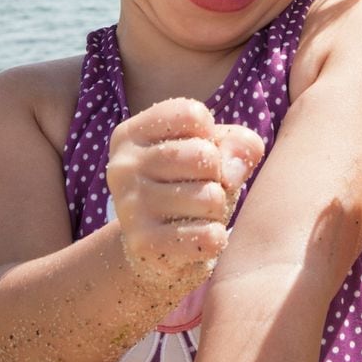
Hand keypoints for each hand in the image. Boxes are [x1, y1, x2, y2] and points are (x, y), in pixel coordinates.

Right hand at [106, 98, 263, 288]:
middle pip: (203, 155)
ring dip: (218, 207)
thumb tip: (231, 171)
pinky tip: (197, 237)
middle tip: (201, 186)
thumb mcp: (216, 150)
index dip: (212, 135)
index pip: (192, 115)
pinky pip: (208, 236)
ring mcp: (129, 208)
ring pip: (210, 197)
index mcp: (131, 134)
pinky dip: (215, 238)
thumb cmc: (192, 183)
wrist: (158, 246)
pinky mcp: (145, 246)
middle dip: (218, 173)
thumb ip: (238, 143)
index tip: (199, 150)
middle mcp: (123, 167)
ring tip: (197, 212)